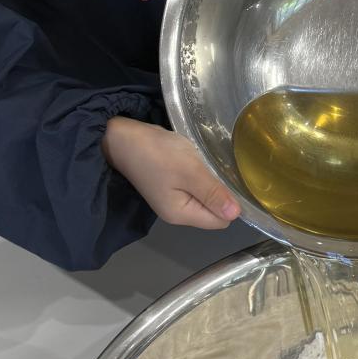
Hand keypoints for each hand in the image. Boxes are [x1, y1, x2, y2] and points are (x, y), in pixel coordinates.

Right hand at [103, 117, 238, 229]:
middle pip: (213, 210)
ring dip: (209, 180)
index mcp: (181, 215)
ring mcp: (172, 199)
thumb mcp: (189, 171)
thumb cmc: (157, 153)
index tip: (230, 181)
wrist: (122, 137)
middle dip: (219, 191)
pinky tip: (195, 160)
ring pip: (204, 196)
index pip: (220, 221)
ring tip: (204, 162)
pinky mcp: (170, 185)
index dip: (229, 203)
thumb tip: (235, 214)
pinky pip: (194, 186)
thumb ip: (212, 193)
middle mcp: (177, 213)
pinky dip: (198, 174)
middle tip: (215, 168)